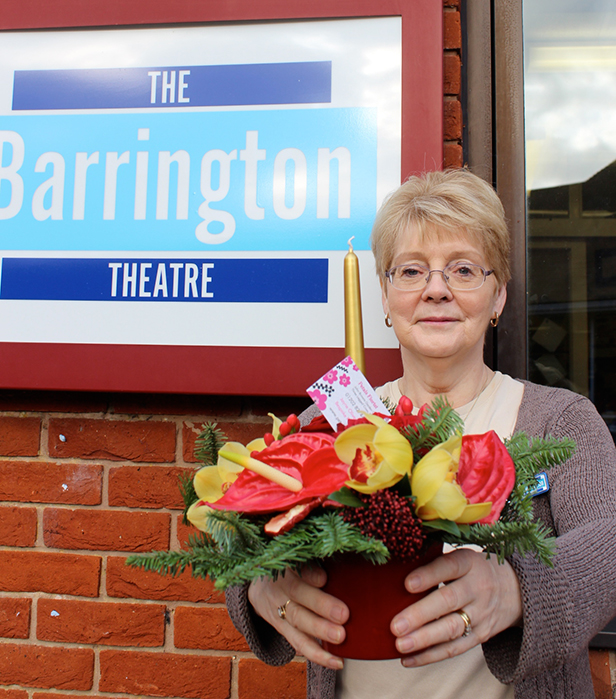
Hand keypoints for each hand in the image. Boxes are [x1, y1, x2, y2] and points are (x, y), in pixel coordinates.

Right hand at [248, 566, 348, 669]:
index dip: (310, 575)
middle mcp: (280, 591)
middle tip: (342, 614)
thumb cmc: (288, 570)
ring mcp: (280, 612)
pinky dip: (318, 654)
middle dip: (320, 606)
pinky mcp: (283, 630)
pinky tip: (336, 661)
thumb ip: (310, 565)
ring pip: (298, 623)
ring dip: (320, 632)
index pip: (296, 570)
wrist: (258, 588)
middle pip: (298, 596)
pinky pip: (299, 644)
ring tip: (340, 638)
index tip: (324, 578)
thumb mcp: (294, 561)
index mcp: (284, 569)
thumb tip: (326, 575)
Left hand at [391, 549, 521, 666]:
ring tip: (400, 644)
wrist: (515, 589)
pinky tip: (408, 659)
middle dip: (420, 614)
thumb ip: (436, 562)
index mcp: (469, 563)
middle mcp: (477, 587)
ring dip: (424, 639)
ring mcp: (481, 613)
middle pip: (448, 601)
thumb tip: (395, 569)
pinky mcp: (481, 635)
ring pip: (452, 628)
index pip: (449, 567)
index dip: (428, 575)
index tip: (407, 584)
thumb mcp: (462, 557)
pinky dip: (430, 656)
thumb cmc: (474, 569)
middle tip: (395, 625)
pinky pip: (455, 648)